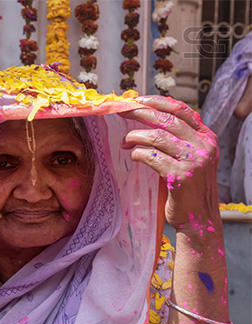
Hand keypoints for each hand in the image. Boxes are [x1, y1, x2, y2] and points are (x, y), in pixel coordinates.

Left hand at [120, 96, 219, 228]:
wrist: (198, 217)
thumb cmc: (188, 187)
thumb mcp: (191, 158)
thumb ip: (178, 140)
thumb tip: (149, 121)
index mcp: (206, 137)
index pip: (183, 110)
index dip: (159, 102)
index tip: (139, 100)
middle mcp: (203, 145)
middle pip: (168, 120)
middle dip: (141, 114)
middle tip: (123, 113)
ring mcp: (194, 160)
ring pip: (158, 137)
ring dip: (136, 136)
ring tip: (124, 141)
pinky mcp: (180, 176)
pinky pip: (152, 157)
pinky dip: (138, 154)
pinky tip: (132, 155)